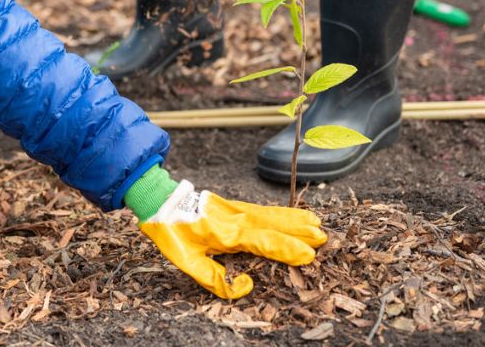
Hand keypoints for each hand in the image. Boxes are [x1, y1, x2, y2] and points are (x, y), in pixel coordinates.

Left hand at [138, 178, 326, 298]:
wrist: (160, 199)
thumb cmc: (172, 231)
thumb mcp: (187, 261)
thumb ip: (216, 279)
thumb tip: (248, 285)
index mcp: (227, 232)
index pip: (264, 241)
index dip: (287, 249)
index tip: (308, 255)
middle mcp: (237, 218)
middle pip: (274, 224)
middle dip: (299, 232)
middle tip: (324, 238)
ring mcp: (237, 209)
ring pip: (272, 214)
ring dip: (295, 220)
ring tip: (318, 224)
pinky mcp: (236, 207)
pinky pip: (264, 210)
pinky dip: (282, 213)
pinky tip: (293, 216)